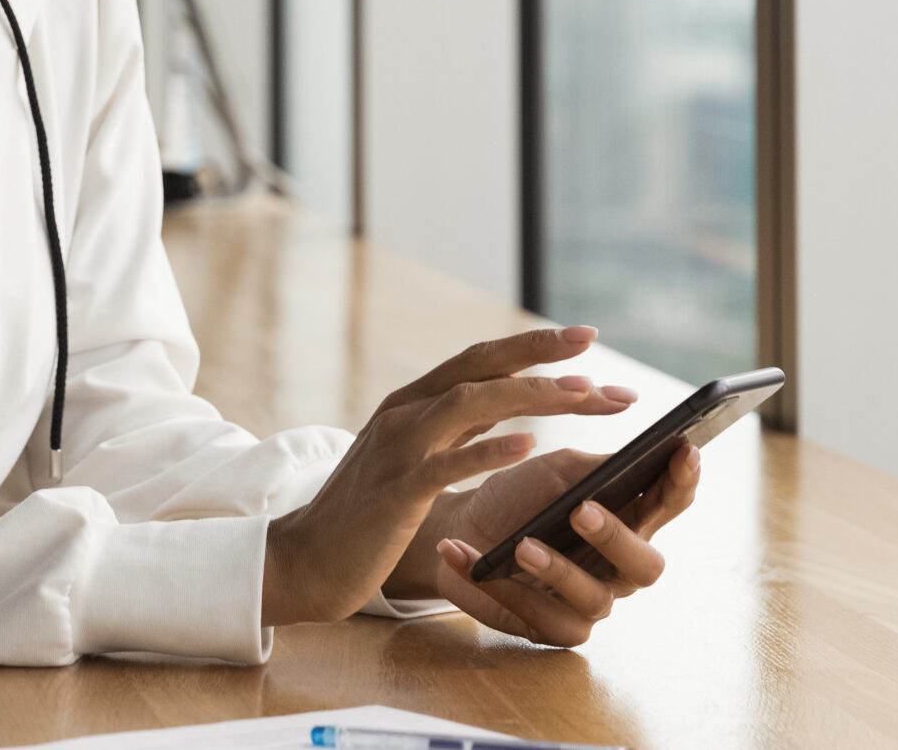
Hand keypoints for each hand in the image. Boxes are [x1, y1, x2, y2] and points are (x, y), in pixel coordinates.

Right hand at [259, 326, 634, 626]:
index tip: (584, 336)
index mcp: (412, 404)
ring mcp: (397, 449)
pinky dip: (488, 450)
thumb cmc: (366, 517)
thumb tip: (512, 408)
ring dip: (530, 394)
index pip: (479, 360)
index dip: (531, 344)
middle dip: (540, 352)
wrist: (305, 560)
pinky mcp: (395, 492)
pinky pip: (446, 465)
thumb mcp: (414, 459)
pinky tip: (528, 445)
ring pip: (470, 403)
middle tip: (592, 342)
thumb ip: (456, 430)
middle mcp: (404, 414)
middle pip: (480, 366)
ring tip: (581, 392)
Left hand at [406, 439, 701, 645]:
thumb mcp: (555, 470)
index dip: (683, 480)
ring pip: (593, 599)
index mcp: (628, 520)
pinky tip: (480, 565)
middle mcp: (617, 567)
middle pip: (645, 566)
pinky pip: (543, 619)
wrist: (461, 527)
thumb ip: (597, 466)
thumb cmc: (516, 496)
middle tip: (580, 510)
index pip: (669, 502)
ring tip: (523, 545)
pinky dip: (508, 590)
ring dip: (557, 570)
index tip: (684, 449)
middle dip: (615, 538)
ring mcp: (588, 602)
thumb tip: (637, 454)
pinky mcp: (552, 628)